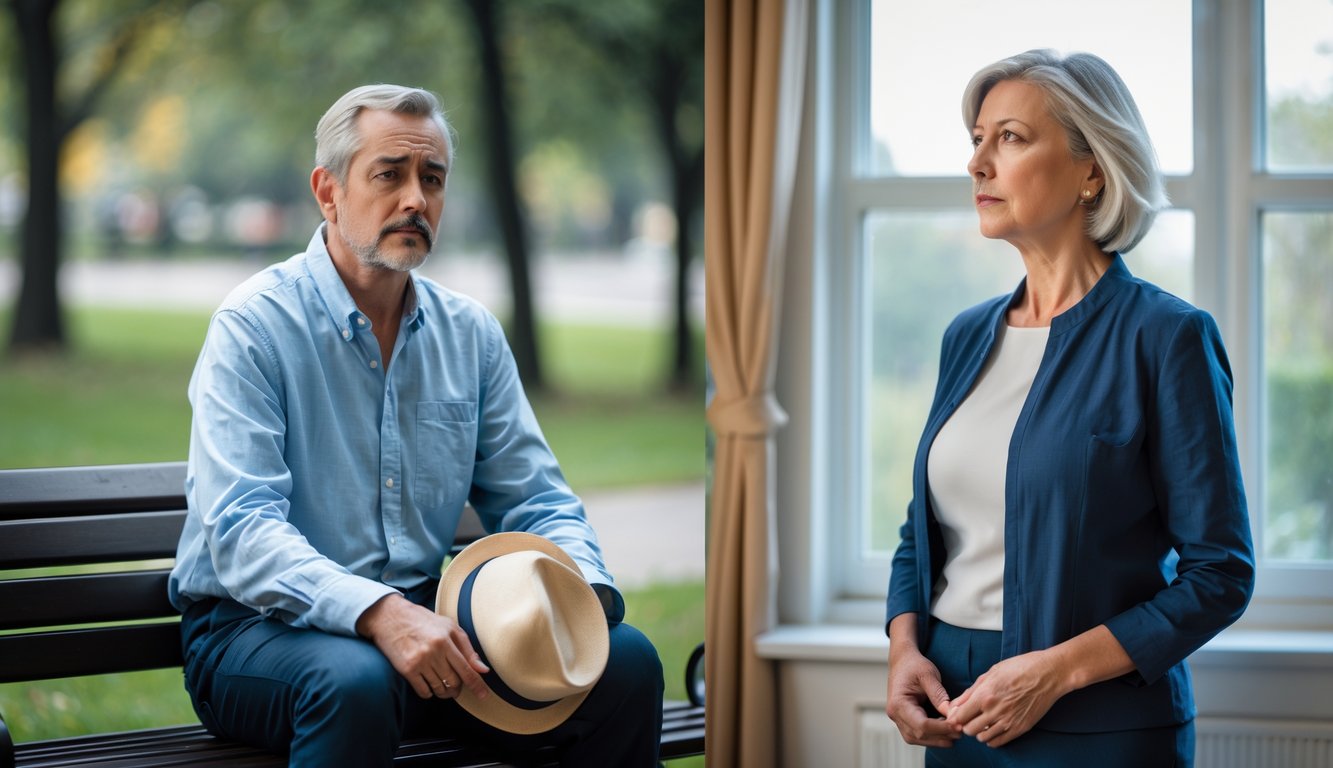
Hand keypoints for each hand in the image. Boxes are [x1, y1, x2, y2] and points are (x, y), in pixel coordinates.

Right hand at [356, 594, 490, 699]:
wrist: (390, 617)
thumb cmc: (423, 621)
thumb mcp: (449, 627)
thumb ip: (467, 648)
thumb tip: (483, 670)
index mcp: (446, 639)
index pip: (467, 668)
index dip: (477, 684)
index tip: (484, 695)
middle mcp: (434, 651)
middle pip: (454, 681)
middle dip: (458, 688)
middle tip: (456, 687)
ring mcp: (420, 661)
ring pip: (439, 688)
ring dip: (444, 692)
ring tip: (444, 687)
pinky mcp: (406, 669)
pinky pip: (424, 691)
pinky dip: (429, 692)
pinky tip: (429, 685)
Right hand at [885, 618, 960, 748]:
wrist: (902, 661)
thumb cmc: (914, 665)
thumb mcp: (928, 675)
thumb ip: (939, 695)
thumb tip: (952, 715)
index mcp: (898, 703)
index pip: (921, 724)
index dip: (942, 728)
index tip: (959, 725)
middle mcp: (895, 714)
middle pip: (919, 734)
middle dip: (941, 736)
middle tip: (961, 731)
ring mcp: (898, 719)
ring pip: (917, 738)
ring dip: (937, 739)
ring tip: (955, 733)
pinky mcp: (904, 720)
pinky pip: (917, 734)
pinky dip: (932, 735)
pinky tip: (946, 730)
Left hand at [946, 650, 1065, 747]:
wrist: (1048, 674)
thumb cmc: (1019, 668)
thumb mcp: (990, 673)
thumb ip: (970, 691)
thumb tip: (955, 705)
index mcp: (985, 695)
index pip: (959, 716)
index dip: (955, 716)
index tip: (958, 713)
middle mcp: (994, 711)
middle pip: (968, 730)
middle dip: (966, 724)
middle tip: (970, 718)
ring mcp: (1008, 722)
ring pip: (982, 738)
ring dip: (979, 732)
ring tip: (983, 722)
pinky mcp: (1020, 729)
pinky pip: (998, 743)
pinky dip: (992, 738)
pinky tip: (994, 728)